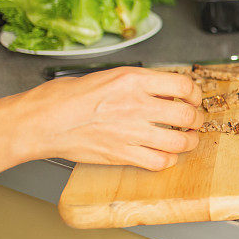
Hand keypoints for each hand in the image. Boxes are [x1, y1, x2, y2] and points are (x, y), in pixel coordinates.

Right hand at [0, 67, 203, 176]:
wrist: (41, 121)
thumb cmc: (66, 97)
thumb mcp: (109, 76)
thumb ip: (140, 83)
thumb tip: (166, 90)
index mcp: (133, 80)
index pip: (183, 86)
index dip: (195, 94)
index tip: (194, 98)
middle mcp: (136, 105)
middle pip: (187, 115)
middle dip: (197, 119)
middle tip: (195, 120)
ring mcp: (130, 132)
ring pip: (179, 142)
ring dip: (189, 142)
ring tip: (187, 139)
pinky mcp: (122, 154)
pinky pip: (159, 162)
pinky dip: (168, 160)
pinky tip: (166, 155)